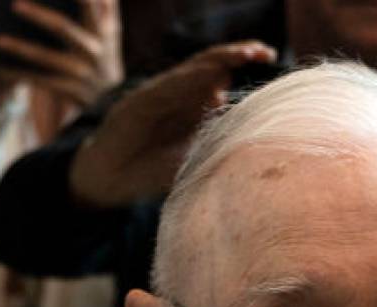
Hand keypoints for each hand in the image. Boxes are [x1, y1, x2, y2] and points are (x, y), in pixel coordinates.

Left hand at [0, 0, 120, 107]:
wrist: (112, 105)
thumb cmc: (106, 62)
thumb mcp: (112, 36)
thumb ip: (107, 10)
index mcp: (101, 33)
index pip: (89, 7)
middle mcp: (91, 50)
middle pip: (61, 27)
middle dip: (38, 15)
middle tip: (15, 5)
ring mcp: (78, 72)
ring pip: (44, 57)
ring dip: (19, 48)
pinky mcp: (67, 90)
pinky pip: (36, 80)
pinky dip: (15, 74)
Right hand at [68, 40, 275, 208]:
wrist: (107, 184)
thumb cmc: (149, 173)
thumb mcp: (192, 157)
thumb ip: (214, 142)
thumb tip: (246, 129)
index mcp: (188, 104)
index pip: (219, 75)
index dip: (241, 63)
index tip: (268, 57)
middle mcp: (173, 95)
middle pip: (207, 66)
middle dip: (235, 55)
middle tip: (262, 52)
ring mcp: (154, 97)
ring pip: (188, 72)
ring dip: (217, 63)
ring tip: (242, 56)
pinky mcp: (135, 105)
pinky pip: (165, 88)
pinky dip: (188, 81)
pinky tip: (210, 76)